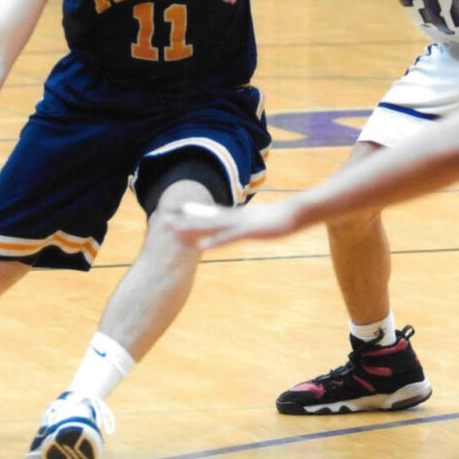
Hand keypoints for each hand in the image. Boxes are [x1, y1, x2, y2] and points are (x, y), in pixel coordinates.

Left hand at [172, 200, 298, 248]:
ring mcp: (239, 224)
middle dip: (183, 220)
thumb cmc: (280, 218)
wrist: (296, 213)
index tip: (173, 212)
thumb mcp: (260, 219)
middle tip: (163, 220)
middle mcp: (233, 218)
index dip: (190, 213)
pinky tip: (201, 247)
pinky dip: (214, 242)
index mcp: (236, 215)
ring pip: (210, 226)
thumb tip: (241, 220)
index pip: (209, 213)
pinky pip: (227, 238)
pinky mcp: (248, 232)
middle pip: (204, 218)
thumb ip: (248, 220)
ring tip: (174, 231)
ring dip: (192, 228)